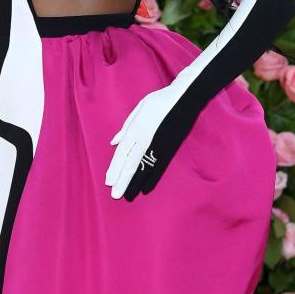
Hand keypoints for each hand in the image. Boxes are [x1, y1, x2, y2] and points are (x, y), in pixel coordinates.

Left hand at [106, 85, 178, 199]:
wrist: (185, 97)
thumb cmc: (160, 100)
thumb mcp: (139, 108)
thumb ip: (126, 126)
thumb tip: (114, 142)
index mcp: (137, 128)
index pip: (122, 152)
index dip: (115, 168)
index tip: (109, 181)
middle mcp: (146, 139)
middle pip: (132, 163)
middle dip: (123, 180)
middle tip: (115, 195)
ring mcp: (159, 145)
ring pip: (145, 168)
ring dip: (136, 182)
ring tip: (128, 195)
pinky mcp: (170, 148)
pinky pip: (159, 166)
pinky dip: (152, 178)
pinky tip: (146, 188)